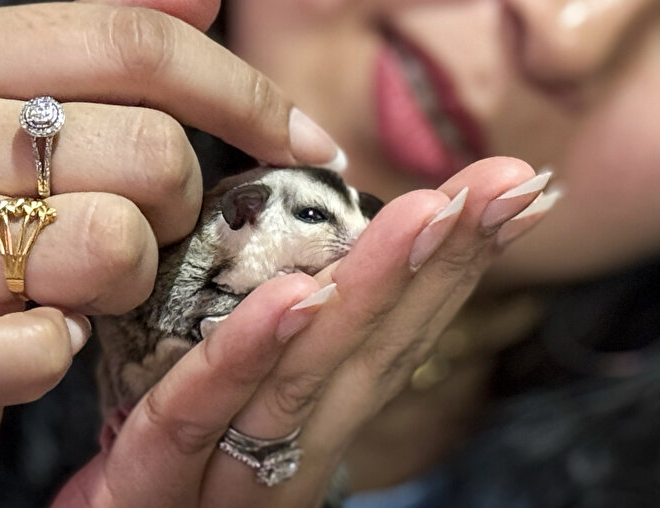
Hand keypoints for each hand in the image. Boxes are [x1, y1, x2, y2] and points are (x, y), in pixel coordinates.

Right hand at [0, 0, 344, 506]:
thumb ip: (108, 35)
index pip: (143, 42)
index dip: (247, 93)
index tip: (310, 143)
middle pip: (151, 149)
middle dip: (179, 203)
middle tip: (140, 228)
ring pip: (118, 246)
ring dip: (127, 282)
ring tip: (76, 284)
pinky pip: (55, 350)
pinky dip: (62, 355)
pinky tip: (31, 340)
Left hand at [53, 157, 551, 506]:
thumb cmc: (150, 480)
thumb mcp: (211, 398)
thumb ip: (260, 338)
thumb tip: (310, 241)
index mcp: (307, 422)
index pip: (393, 333)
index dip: (455, 264)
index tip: (511, 190)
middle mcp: (288, 457)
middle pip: (375, 352)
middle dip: (446, 262)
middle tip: (507, 184)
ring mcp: (228, 490)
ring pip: (307, 379)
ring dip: (374, 290)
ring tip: (430, 213)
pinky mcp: (148, 496)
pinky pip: (193, 419)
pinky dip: (246, 355)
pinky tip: (299, 298)